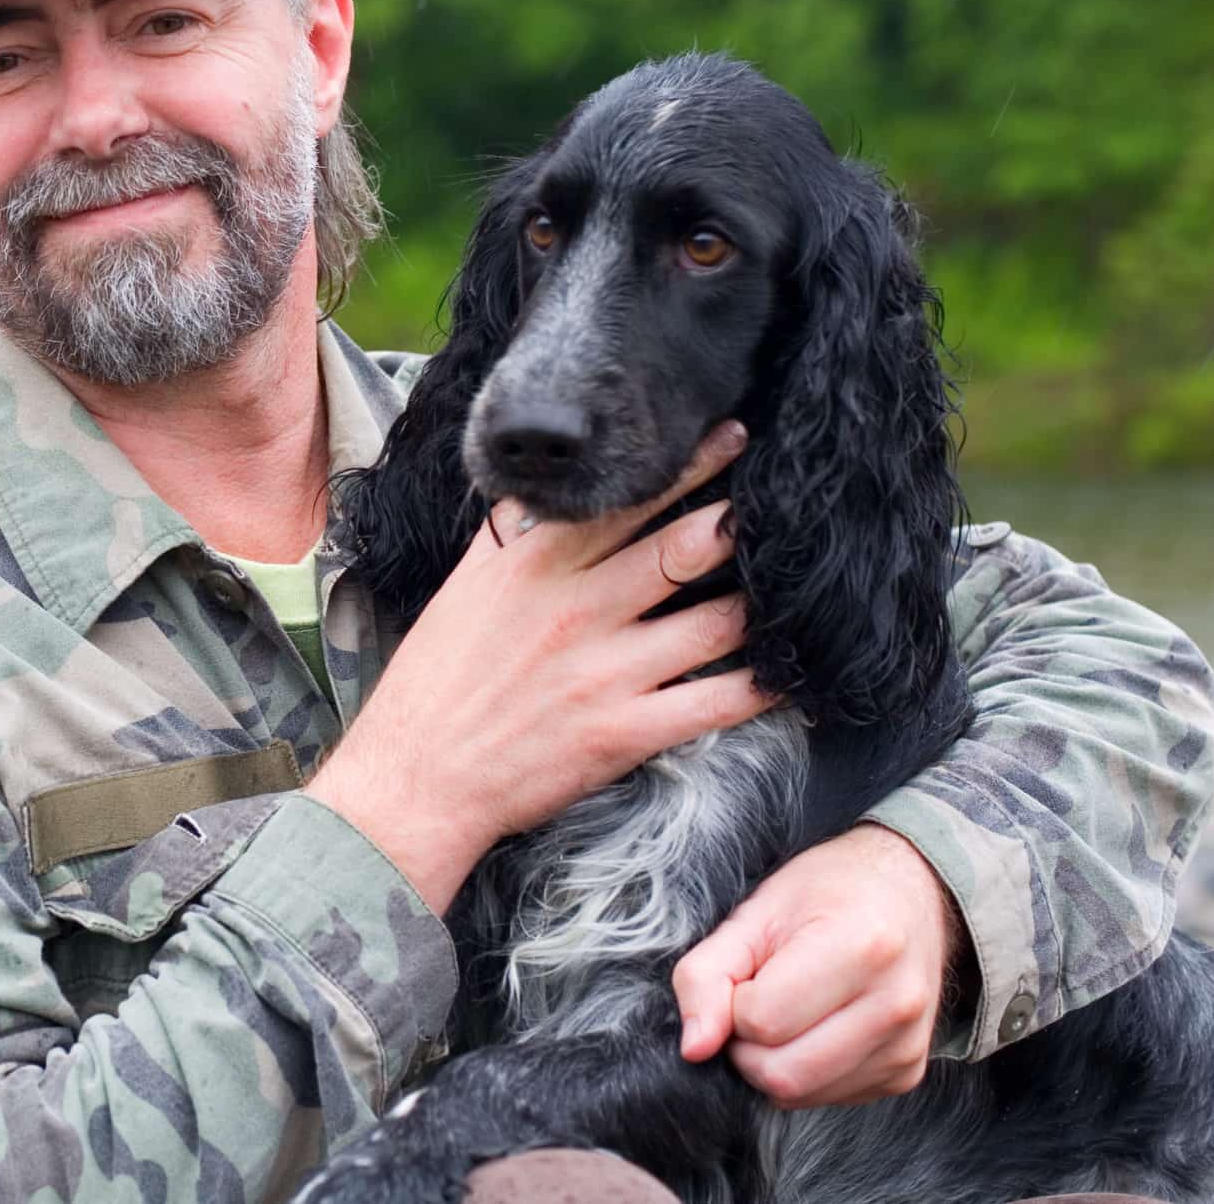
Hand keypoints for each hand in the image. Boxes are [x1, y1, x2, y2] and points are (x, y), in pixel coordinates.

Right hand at [308, 421, 767, 913]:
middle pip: (683, 547)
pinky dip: (762, 687)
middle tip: (785, 499)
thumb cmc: (436, 682)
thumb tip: (547, 491)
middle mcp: (576, 608)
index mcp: (534, 565)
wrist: (416, 777)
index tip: (730, 437)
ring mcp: (605, 671)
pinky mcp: (624, 732)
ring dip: (762, 603)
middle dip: (740, 518)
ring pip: (715, 622)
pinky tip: (789, 673)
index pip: (624, 500)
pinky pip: (714, 704)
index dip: (688, 465)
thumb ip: (512, 538)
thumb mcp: (464, 589)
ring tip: (797, 586)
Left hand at [673, 823, 967, 1107]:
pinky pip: (829, 1098)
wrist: (911, 893)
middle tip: (754, 1002)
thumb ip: (705, 975)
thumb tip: (693, 1049)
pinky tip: (813, 1028)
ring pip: (801, 1094)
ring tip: (783, 1012)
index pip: (761, 1020)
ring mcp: (907, 1045)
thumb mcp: (753, 914)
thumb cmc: (826, 894)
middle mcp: (895, 1003)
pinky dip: (803, 1073)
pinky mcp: (908, 1072)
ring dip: (770, 1063)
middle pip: (782, 1073)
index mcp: (861, 946)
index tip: (747, 976)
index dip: (734, 1003)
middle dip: (745, 1046)